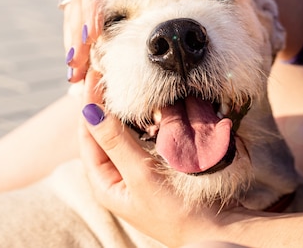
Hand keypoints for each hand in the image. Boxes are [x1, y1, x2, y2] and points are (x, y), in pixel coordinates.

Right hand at [62, 0, 207, 82]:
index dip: (91, 9)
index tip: (92, 35)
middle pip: (78, 3)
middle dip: (76, 35)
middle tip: (77, 65)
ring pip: (75, 16)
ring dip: (74, 45)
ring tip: (75, 75)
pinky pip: (83, 23)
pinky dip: (82, 45)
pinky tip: (83, 70)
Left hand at [79, 70, 225, 245]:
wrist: (214, 231)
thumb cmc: (174, 211)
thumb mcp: (140, 176)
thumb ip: (115, 142)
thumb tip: (89, 110)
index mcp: (104, 182)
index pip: (88, 135)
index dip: (90, 104)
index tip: (96, 75)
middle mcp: (117, 176)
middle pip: (105, 131)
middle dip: (107, 103)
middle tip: (111, 72)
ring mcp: (136, 171)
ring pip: (125, 132)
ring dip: (127, 110)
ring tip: (128, 82)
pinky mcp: (156, 167)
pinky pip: (144, 138)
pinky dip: (146, 121)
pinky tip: (152, 106)